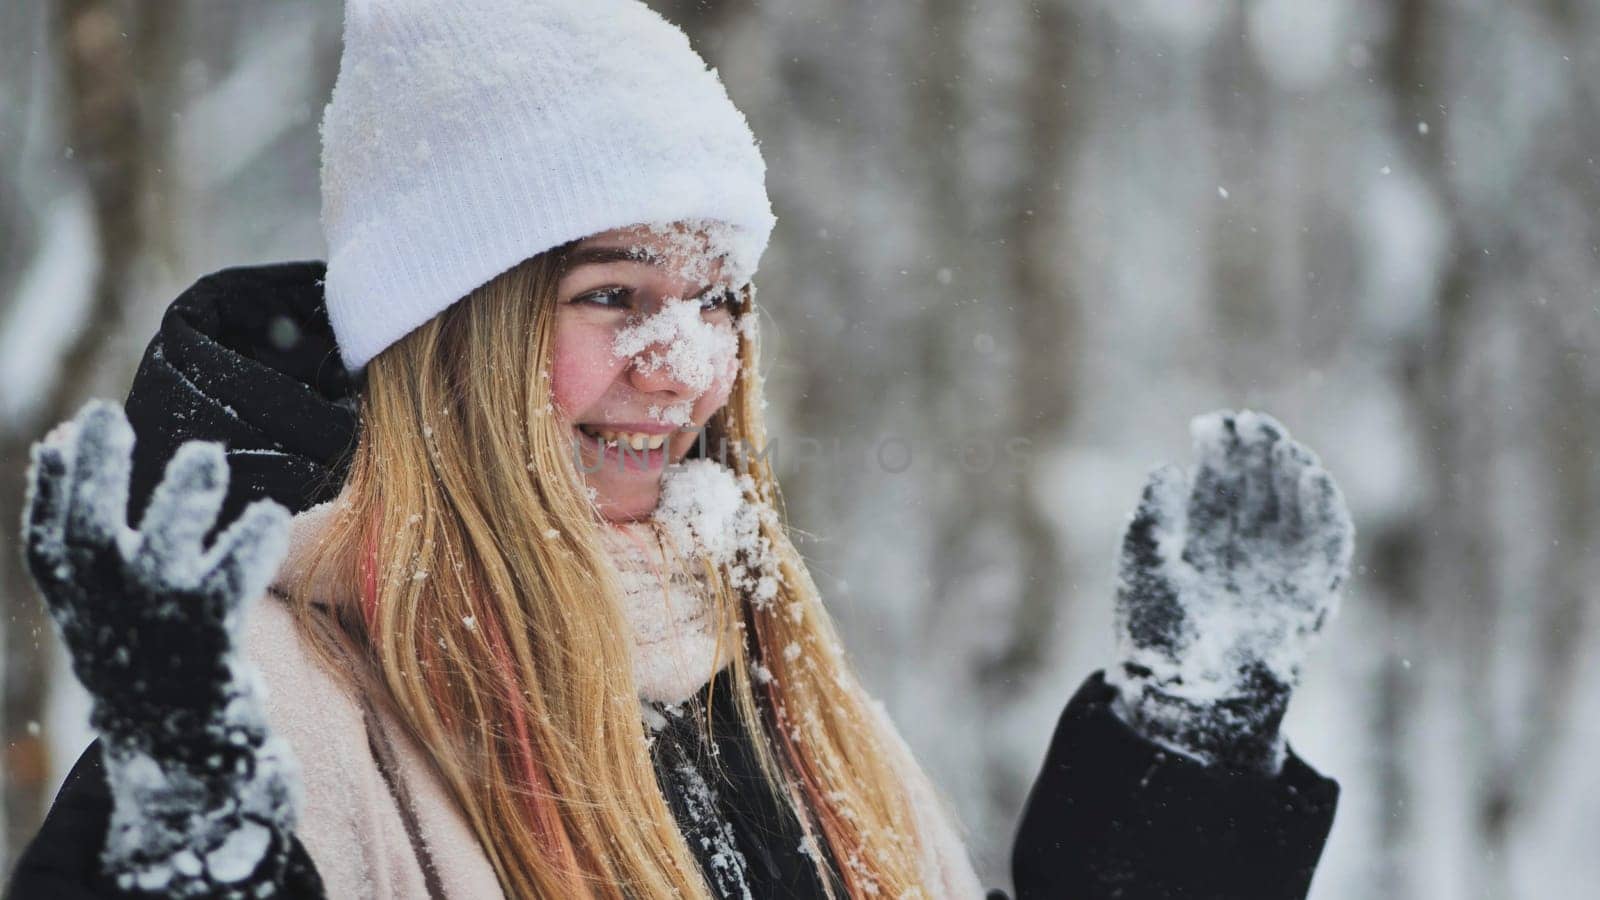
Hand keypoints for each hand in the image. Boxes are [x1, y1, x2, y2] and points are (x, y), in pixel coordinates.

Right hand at [23, 400, 299, 894]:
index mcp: (75, 607)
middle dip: (98, 472)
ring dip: (182, 498)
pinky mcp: (208, 648)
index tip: (72, 430)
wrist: (183, 755)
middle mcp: (104, 618)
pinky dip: (248, 545)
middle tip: (111, 416)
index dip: (55, 484)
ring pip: (162, 552)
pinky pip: (228, 585)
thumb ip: (84, 533)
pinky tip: (268, 514)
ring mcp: (154, 633)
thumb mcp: (101, 600)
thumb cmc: (147, 658)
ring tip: (204, 455)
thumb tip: (59, 444)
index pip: (46, 539)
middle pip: (89, 534)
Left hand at [1108, 410, 1353, 773]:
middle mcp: (1243, 561)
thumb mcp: (1144, 565)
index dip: (1218, 456)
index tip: (1211, 422)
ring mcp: (1279, 577)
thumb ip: (1153, 514)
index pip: (1217, 491)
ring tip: (1279, 441)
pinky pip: (1327, 546)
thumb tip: (1167, 467)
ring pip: (1293, 512)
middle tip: (1250, 421)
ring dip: (1290, 474)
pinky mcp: (1312, 595)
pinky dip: (1325, 510)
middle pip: (1257, 494)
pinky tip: (1311, 475)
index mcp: (1203, 552)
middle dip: (1256, 455)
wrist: (1189, 698)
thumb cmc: (1156, 637)